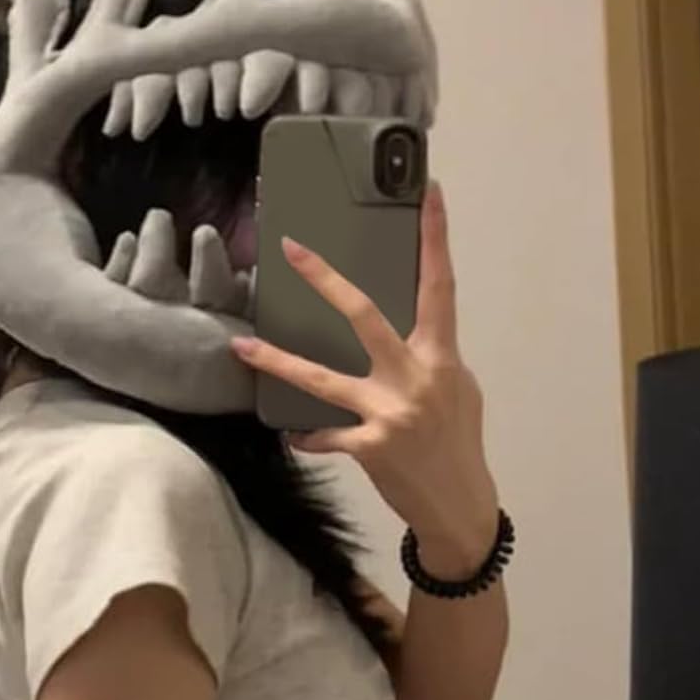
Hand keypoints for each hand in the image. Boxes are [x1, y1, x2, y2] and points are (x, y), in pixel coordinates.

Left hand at [231, 183, 498, 579]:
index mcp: (441, 356)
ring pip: (321, 378)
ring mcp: (390, 412)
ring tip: (241, 347)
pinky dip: (308, 436)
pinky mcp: (370, 446)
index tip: (429, 194)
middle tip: (291, 249)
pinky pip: (324, 435)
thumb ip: (427, 358)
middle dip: (326, 279)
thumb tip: (394, 336)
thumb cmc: (457, 442)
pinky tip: (294, 435)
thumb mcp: (457, 391)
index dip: (436, 238)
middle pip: (364, 315)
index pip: (440, 286)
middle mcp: (415, 377)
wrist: (459, 506)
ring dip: (277, 362)